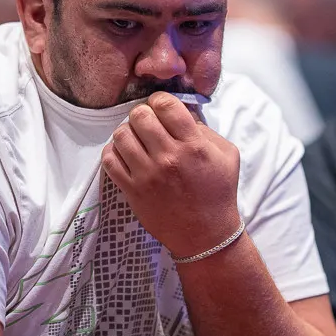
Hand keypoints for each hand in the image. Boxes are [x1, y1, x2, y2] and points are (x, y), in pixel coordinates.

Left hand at [101, 92, 240, 257]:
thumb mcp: (226, 155)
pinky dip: (113, 152)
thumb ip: (205, 129)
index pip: (165, 104)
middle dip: (142, 114)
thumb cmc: (218, 193)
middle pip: (139, 115)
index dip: (160, 100)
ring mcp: (147, 175)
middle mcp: (168, 158)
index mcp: (193, 145)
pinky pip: (109, 160)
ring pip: (121, 134)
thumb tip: (181, 112)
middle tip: (148, 123)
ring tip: (136, 139)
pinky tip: (125, 154)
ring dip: (127, 132)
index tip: (161, 108)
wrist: (205, 235)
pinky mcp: (132, 190)